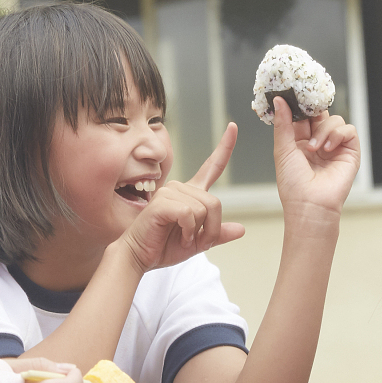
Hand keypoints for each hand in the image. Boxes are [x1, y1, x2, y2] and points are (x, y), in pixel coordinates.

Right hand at [115, 123, 246, 271]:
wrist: (139, 256)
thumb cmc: (163, 246)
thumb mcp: (198, 242)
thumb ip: (217, 234)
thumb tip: (241, 229)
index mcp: (190, 193)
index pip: (212, 167)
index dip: (225, 147)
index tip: (233, 126)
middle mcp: (180, 187)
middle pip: (215, 203)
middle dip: (211, 229)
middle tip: (195, 240)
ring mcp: (170, 192)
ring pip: (204, 209)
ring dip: (198, 232)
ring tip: (182, 237)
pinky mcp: (162, 202)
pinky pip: (190, 214)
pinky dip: (189, 230)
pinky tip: (179, 235)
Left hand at [272, 97, 359, 228]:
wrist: (310, 205)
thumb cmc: (293, 184)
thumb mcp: (283, 149)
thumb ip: (283, 123)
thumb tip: (279, 100)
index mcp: (299, 141)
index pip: (302, 115)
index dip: (299, 104)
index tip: (294, 93)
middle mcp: (318, 141)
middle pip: (320, 114)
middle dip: (314, 110)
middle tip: (308, 108)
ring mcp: (334, 146)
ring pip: (334, 120)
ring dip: (323, 130)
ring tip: (315, 147)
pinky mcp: (350, 151)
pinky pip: (348, 130)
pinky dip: (338, 135)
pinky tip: (328, 148)